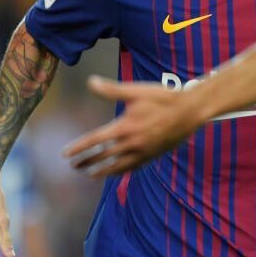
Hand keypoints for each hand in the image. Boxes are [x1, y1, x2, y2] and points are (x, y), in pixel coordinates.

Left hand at [62, 76, 198, 177]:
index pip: (95, 141)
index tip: (65, 154)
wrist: (190, 111)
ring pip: (116, 166)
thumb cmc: (163, 98)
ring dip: (100, 171)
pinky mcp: (152, 155)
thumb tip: (91, 82)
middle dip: (86, 161)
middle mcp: (131, 143)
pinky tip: (114, 173)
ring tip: (89, 174)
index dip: (78, 147)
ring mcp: (142, 152)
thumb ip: (112, 90)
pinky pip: (132, 168)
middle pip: (102, 156)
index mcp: (125, 127)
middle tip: (73, 165)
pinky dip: (120, 172)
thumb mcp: (136, 91)